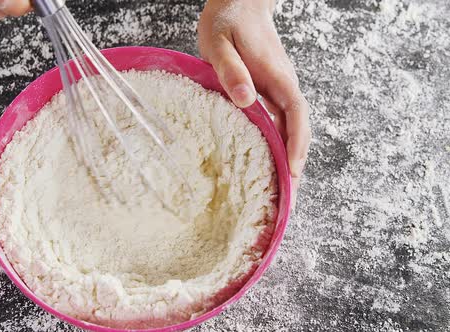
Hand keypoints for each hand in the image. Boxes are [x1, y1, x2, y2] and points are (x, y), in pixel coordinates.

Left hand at [198, 0, 310, 207]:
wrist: (238, 2)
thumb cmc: (227, 20)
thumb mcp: (219, 42)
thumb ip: (231, 70)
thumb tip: (246, 101)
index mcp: (277, 77)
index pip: (296, 116)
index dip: (296, 145)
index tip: (293, 172)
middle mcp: (283, 86)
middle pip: (297, 129)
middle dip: (295, 162)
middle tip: (288, 197)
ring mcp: (277, 89)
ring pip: (288, 129)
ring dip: (286, 156)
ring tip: (279, 189)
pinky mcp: (267, 90)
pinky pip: (277, 122)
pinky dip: (276, 144)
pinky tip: (265, 160)